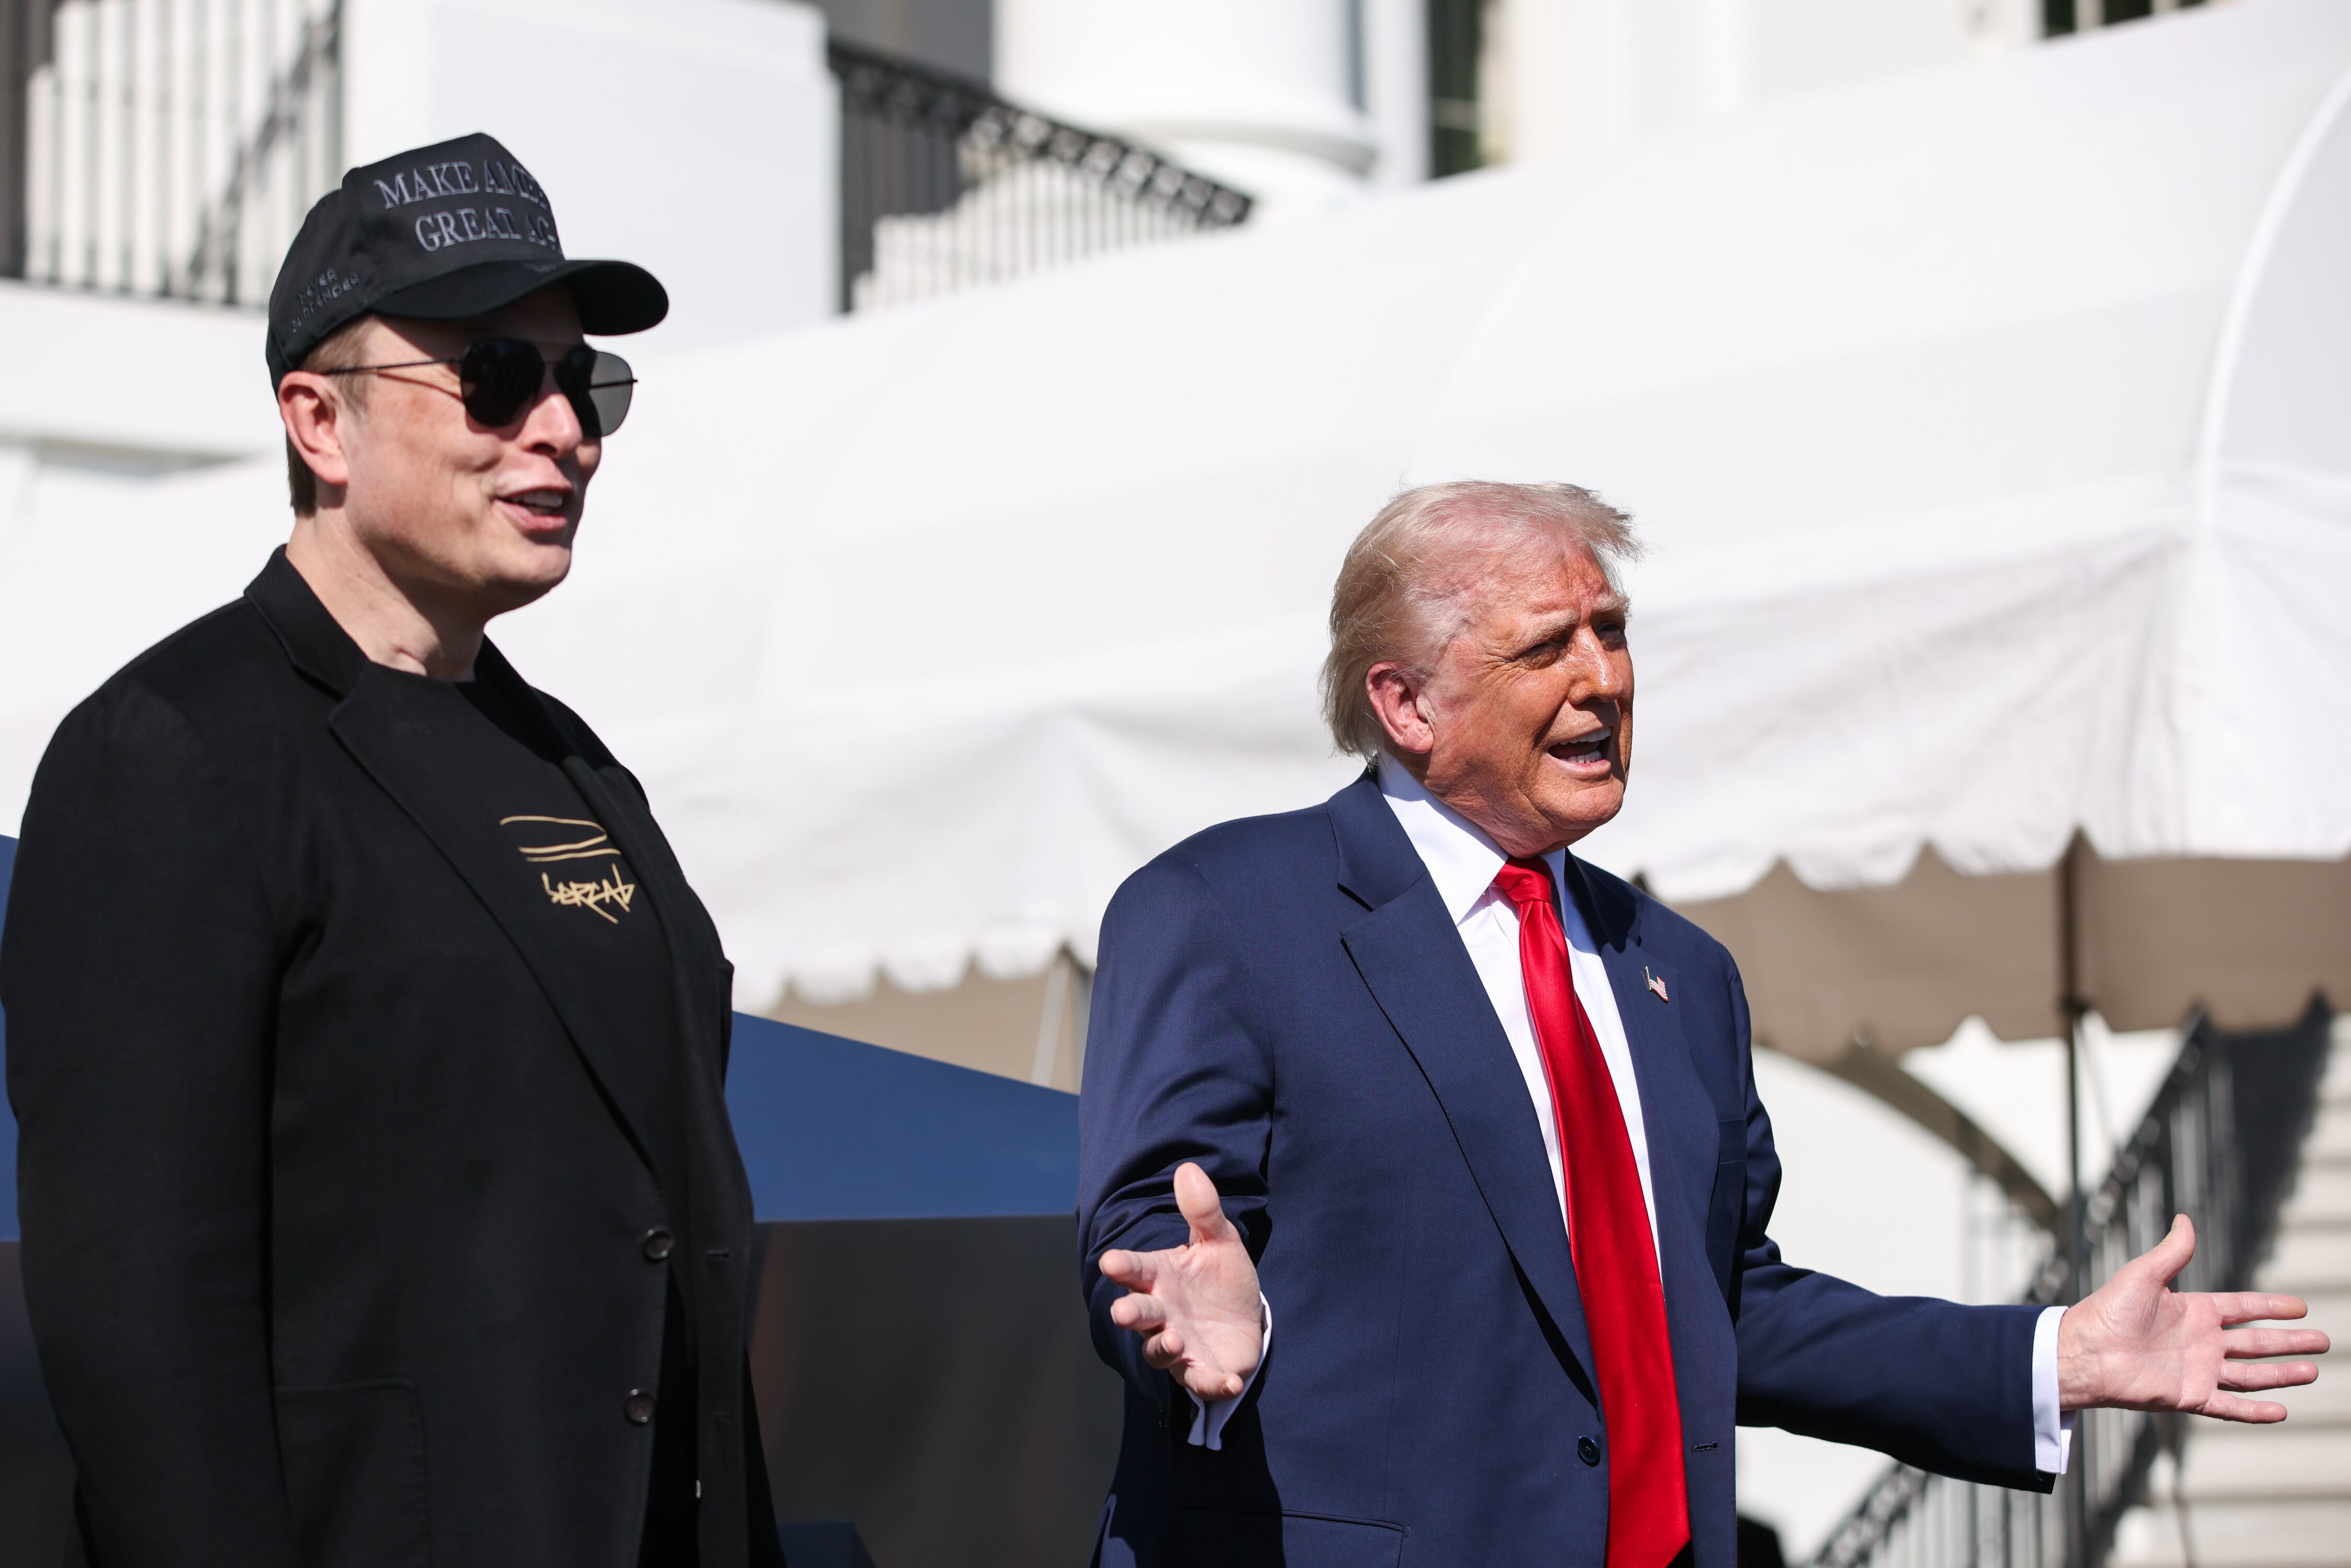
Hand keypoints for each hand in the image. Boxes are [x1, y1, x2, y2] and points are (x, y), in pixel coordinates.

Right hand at [1099, 1162, 1265, 1402]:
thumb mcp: (1219, 1241)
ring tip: (1174, 1340)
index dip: (1123, 1267)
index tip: (1110, 1261)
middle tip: (1123, 1311)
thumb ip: (1203, 1211)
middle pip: (1139, 1314)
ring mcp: (1178, 1344)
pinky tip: (1227, 1381)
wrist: (1245, 1318)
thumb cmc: (1220, 1279)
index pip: (1135, 1270)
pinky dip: (1212, 1383)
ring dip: (1163, 1348)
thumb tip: (1188, 1168)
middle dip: (1130, 1313)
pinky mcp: (1202, 1371)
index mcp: (1160, 1277)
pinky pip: (1201, 1381)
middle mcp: (1162, 1313)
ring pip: (1159, 1351)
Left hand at [2058, 1214, 2328, 1420]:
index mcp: (2194, 1311)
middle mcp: (2201, 1342)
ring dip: (2282, 1374)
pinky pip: (2230, 1406)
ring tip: (2313, 1371)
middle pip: (2256, 1343)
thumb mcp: (2144, 1275)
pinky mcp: (2191, 1396)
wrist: (2086, 1351)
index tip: (2301, 1307)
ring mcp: (2198, 1370)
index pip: (2243, 1308)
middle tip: (2324, 1342)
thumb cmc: (2108, 1311)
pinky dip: (2255, 1411)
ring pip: (2251, 1375)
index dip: (2271, 1308)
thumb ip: (2172, 1251)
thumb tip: (2185, 1217)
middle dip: (2289, 1342)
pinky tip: (2282, 1411)